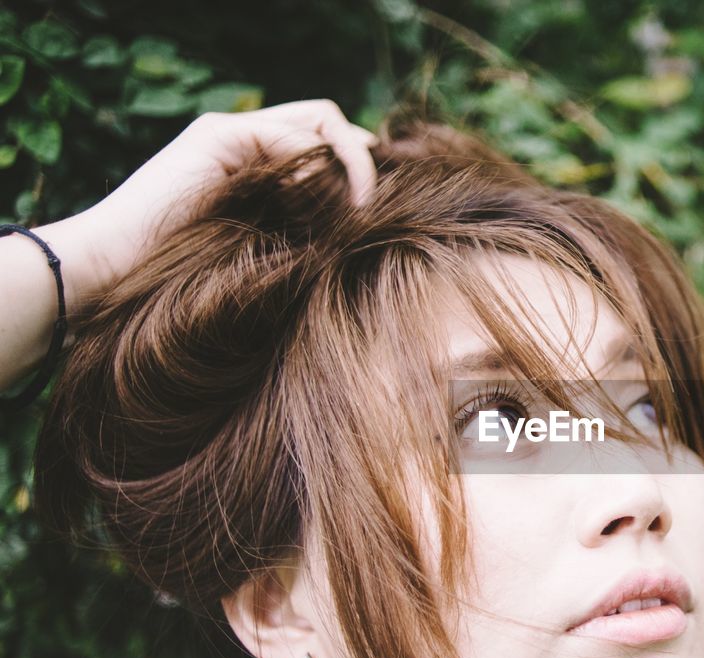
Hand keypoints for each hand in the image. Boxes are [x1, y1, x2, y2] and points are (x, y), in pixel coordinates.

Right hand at [39, 99, 377, 319]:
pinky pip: (290, 138)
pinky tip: (326, 206)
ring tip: (361, 209)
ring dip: (352, 162)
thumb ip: (301, 232)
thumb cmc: (183, 283)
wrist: (114, 272)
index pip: (326, 141)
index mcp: (257, 166)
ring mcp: (229, 133)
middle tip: (376, 205)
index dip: (361, 167)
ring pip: (321, 120)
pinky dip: (318, 167)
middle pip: (330, 120)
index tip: (380, 211)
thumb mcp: (263, 255)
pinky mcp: (216, 137)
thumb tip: (360, 237)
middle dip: (364, 158)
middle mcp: (245, 140)